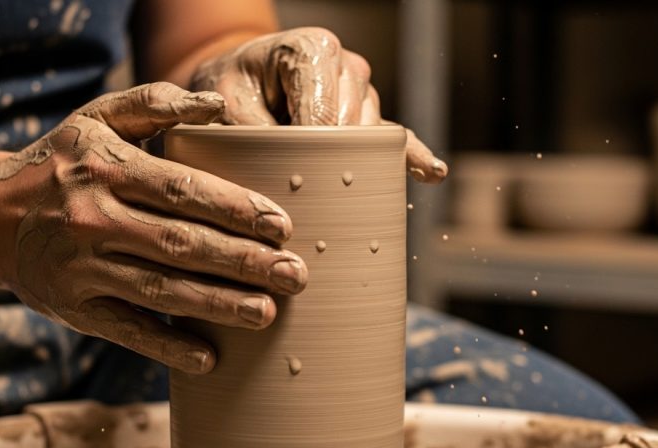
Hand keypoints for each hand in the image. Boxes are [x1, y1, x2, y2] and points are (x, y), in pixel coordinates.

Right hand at [0, 82, 307, 373]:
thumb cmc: (60, 163)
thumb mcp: (95, 119)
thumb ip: (153, 104)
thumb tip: (217, 105)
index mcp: (104, 168)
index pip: (180, 190)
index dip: (234, 208)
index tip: (281, 225)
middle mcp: (92, 218)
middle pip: (181, 244)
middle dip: (243, 261)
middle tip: (294, 275)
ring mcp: (81, 268)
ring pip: (160, 290)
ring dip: (217, 305)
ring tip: (267, 314)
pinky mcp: (73, 308)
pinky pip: (126, 331)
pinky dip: (167, 347)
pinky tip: (209, 359)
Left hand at [190, 27, 447, 183]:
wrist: (239, 80)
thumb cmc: (230, 89)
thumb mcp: (226, 107)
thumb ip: (255, 136)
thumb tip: (286, 176)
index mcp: (311, 50)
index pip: (324, 114)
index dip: (310, 153)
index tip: (296, 178)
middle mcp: (345, 65)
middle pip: (352, 128)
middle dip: (329, 162)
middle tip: (303, 188)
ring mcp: (362, 90)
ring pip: (370, 138)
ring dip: (348, 164)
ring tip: (322, 181)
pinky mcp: (369, 114)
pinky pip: (397, 137)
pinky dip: (412, 156)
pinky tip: (430, 173)